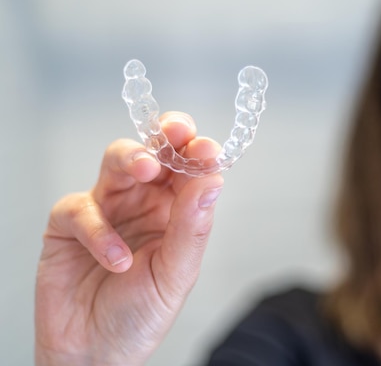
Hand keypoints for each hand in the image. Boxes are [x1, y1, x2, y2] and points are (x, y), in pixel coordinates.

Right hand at [35, 112, 223, 365]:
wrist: (96, 353)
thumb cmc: (142, 315)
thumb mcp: (177, 274)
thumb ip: (191, 228)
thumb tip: (213, 181)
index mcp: (176, 210)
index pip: (189, 169)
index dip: (198, 151)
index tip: (208, 149)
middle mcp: (143, 203)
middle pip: (154, 152)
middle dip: (165, 136)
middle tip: (174, 134)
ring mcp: (107, 209)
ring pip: (115, 163)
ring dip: (131, 158)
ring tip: (146, 169)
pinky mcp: (70, 225)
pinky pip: (80, 209)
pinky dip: (98, 230)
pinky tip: (116, 259)